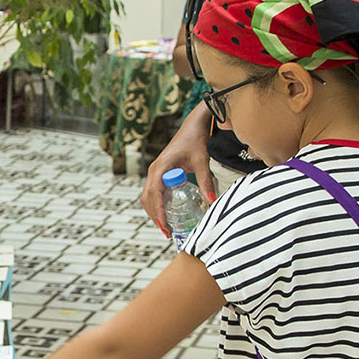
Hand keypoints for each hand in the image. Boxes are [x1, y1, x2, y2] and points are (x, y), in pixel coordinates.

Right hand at [141, 104, 215, 230]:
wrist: (193, 126)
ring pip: (147, 197)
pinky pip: (153, 192)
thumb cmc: (196, 140)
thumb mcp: (202, 162)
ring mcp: (154, 172)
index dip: (158, 212)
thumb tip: (211, 202)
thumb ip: (205, 182)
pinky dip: (157, 204)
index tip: (165, 226)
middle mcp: (154, 170)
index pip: (155, 194)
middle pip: (147, 199)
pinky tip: (167, 213)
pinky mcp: (159, 173)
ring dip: (154, 212)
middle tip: (168, 232)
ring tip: (167, 226)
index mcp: (160, 167)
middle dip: (155, 216)